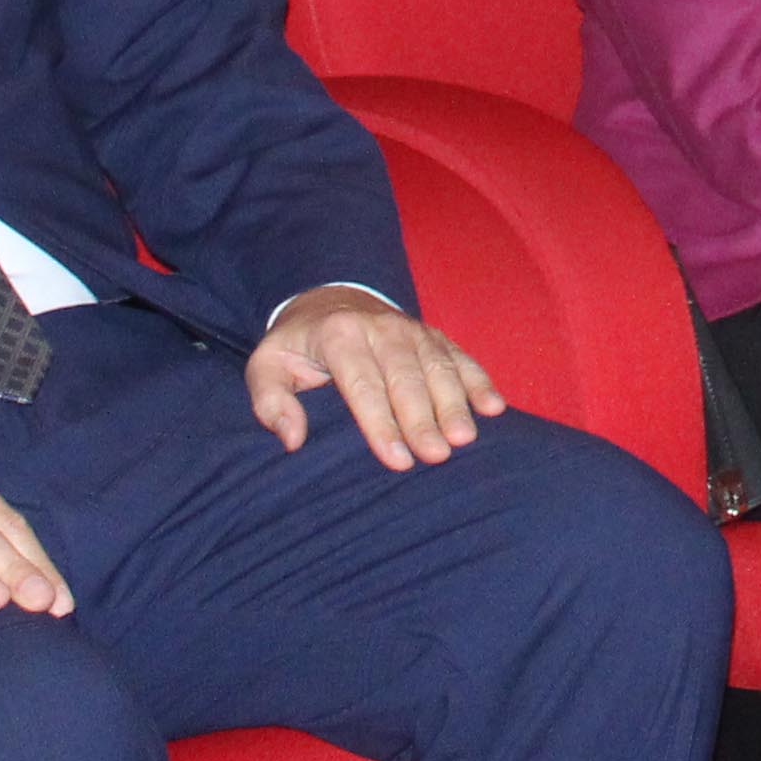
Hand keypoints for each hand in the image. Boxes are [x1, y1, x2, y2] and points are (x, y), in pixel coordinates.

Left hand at [246, 284, 504, 468]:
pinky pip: (461, 357)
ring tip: (465, 438)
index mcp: (339, 336)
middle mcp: (381, 328)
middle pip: (406, 377)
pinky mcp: (433, 335)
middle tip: (437, 455)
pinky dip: (479, 380)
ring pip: (438, 367)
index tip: (397, 461)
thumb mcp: (266, 367)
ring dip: (455, 402)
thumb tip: (293, 440)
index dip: (381, 424)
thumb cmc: (297, 348)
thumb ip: (270, 402)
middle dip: (423, 418)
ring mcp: (412, 329)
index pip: (363, 384)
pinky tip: (494, 407)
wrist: (329, 300)